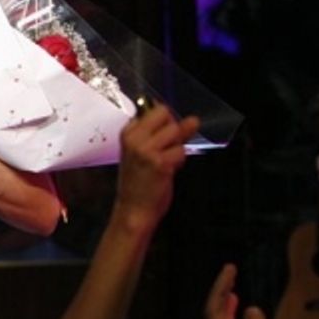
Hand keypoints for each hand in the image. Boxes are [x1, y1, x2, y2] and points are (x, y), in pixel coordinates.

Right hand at [112, 104, 199, 228]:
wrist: (133, 209)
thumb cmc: (138, 183)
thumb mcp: (144, 153)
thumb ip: (165, 134)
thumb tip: (191, 120)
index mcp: (127, 133)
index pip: (153, 109)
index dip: (164, 122)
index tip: (161, 137)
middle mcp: (134, 139)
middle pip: (166, 115)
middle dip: (173, 130)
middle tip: (164, 149)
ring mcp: (146, 150)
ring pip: (175, 131)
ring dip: (177, 147)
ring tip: (165, 162)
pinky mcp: (159, 162)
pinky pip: (181, 151)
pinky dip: (179, 161)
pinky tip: (167, 171)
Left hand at [204, 264, 293, 318]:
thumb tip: (249, 308)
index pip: (214, 309)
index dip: (219, 288)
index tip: (230, 269)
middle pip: (213, 311)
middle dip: (220, 288)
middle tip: (230, 268)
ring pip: (218, 318)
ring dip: (223, 298)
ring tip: (231, 279)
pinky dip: (228, 311)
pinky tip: (236, 304)